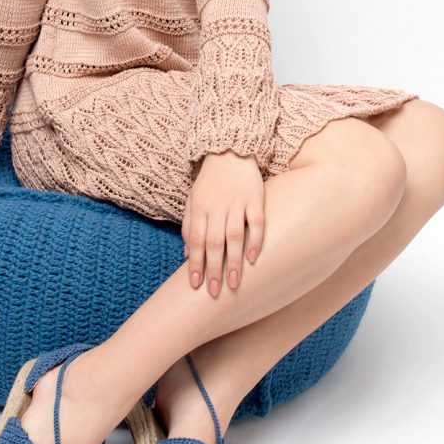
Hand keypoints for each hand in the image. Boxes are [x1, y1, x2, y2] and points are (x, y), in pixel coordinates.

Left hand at [182, 149, 265, 296]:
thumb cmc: (209, 181)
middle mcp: (217, 207)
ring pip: (234, 236)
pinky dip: (255, 241)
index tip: (195, 286)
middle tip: (214, 293)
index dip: (196, 264)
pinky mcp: (255, 198)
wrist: (229, 150)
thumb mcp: (193, 200)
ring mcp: (237, 202)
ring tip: (233, 283)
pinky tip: (253, 259)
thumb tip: (187, 255)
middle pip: (214, 243)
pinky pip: (256, 222)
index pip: (196, 241)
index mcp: (199, 208)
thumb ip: (189, 226)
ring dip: (233, 261)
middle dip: (213, 269)